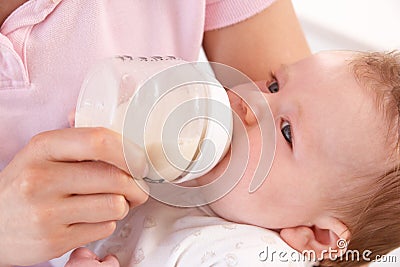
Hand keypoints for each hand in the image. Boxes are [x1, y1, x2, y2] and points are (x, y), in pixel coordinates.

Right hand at [0, 127, 147, 265]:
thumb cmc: (24, 185)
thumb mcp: (42, 154)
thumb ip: (78, 141)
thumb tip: (119, 132)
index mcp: (42, 148)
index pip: (99, 142)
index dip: (129, 151)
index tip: (140, 161)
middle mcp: (41, 179)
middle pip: (115, 177)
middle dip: (135, 184)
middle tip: (135, 186)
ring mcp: (46, 213)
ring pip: (115, 205)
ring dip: (121, 205)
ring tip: (109, 202)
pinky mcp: (54, 241)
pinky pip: (104, 228)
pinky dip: (106, 223)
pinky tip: (91, 218)